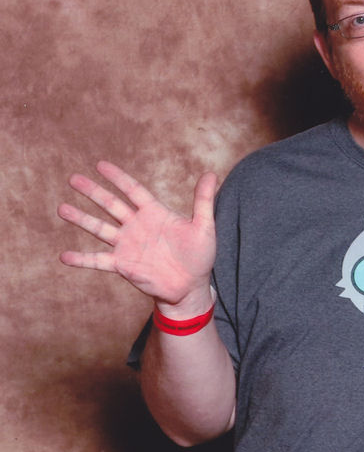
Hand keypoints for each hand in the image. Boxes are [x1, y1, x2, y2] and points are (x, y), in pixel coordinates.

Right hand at [58, 161, 217, 312]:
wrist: (191, 287)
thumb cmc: (199, 256)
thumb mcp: (204, 227)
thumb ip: (203, 201)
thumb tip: (212, 174)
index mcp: (154, 213)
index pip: (133, 190)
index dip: (118, 178)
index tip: (100, 164)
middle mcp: (137, 226)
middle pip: (111, 205)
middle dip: (93, 192)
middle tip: (73, 178)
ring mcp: (127, 245)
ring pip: (100, 229)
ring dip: (81, 219)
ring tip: (62, 208)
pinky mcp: (122, 265)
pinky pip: (98, 261)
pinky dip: (82, 260)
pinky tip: (64, 257)